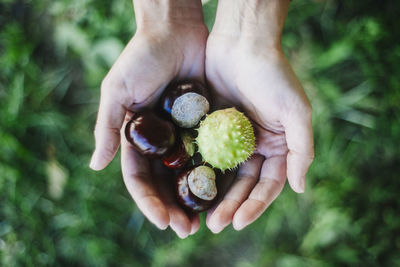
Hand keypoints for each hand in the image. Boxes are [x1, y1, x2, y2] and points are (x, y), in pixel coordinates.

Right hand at [90, 0, 207, 237]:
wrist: (176, 29)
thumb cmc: (142, 57)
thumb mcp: (118, 91)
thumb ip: (108, 127)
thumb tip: (96, 166)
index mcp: (137, 138)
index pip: (140, 179)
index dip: (149, 201)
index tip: (163, 221)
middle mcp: (161, 141)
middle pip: (166, 183)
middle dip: (175, 207)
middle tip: (188, 230)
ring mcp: (184, 134)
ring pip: (190, 173)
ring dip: (198, 198)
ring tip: (208, 220)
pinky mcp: (206, 123)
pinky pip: (212, 152)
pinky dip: (216, 172)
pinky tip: (225, 190)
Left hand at [204, 0, 313, 232]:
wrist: (241, 42)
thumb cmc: (273, 74)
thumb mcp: (296, 111)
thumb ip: (302, 150)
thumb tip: (299, 188)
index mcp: (276, 145)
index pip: (267, 185)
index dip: (255, 205)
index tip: (240, 223)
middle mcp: (253, 145)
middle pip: (242, 184)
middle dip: (231, 206)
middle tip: (216, 226)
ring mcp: (230, 137)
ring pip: (221, 174)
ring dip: (212, 195)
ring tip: (200, 217)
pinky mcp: (209, 127)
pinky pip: (202, 153)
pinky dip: (196, 171)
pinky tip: (186, 188)